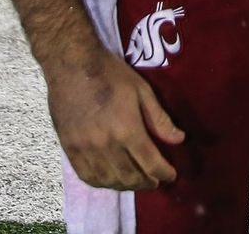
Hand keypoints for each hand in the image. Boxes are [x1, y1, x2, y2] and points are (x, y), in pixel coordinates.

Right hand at [44, 43, 183, 190]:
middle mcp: (106, 144)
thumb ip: (159, 119)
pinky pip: (86, 175)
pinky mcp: (69, 147)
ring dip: (125, 186)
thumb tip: (179, 139)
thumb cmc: (110, 72)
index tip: (170, 175)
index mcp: (128, 129)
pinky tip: (109, 180)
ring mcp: (85, 148)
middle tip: (154, 180)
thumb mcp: (141, 90)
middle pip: (130, 177)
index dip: (164, 173)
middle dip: (146, 182)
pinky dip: (101, 183)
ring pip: (108, 180)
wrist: (71, 63)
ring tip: (134, 181)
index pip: (151, 163)